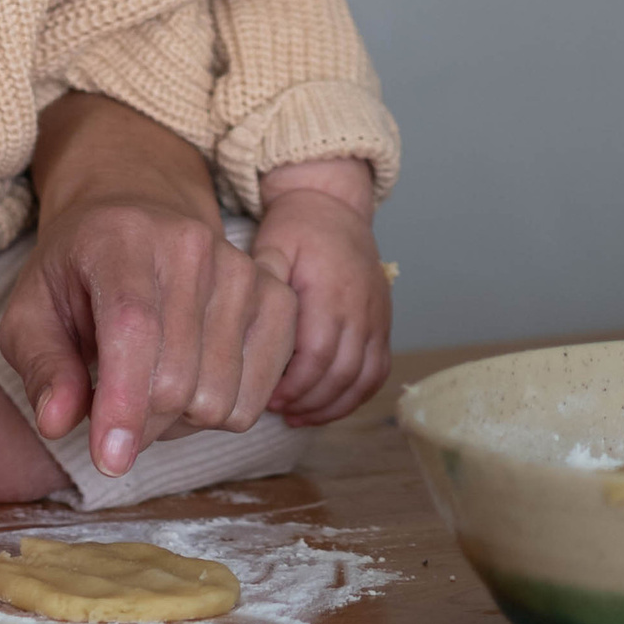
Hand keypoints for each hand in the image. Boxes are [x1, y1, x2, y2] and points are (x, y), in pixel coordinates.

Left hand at [0, 94, 297, 474]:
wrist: (136, 215)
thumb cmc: (78, 271)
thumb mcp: (32, 310)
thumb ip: (41, 366)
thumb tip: (58, 423)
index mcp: (121, 239)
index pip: (133, 330)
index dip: (124, 404)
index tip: (110, 460)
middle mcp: (190, 246)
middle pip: (178, 380)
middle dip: (140, 423)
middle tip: (114, 410)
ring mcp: (242, 271)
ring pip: (221, 397)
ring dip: (180, 422)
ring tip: (151, 389)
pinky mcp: (277, 297)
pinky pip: (261, 394)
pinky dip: (224, 411)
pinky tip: (193, 382)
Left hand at [251, 157, 392, 425]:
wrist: (334, 206)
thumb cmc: (297, 227)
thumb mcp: (273, 244)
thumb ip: (262, 281)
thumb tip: (239, 318)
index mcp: (330, 291)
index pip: (317, 354)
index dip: (293, 384)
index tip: (266, 397)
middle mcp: (361, 308)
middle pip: (341, 373)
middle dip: (308, 400)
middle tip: (276, 410)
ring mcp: (378, 318)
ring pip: (363, 378)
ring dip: (331, 405)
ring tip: (298, 416)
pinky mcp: (384, 325)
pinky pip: (378, 371)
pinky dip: (355, 396)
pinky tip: (326, 407)